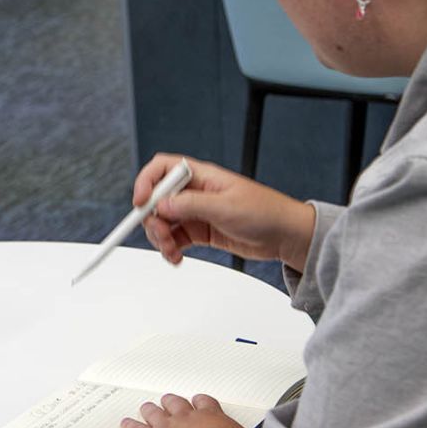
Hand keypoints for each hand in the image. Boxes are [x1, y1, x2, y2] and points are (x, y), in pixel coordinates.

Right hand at [133, 155, 315, 270]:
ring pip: (163, 222)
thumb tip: (162, 205)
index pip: (162, 169)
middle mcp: (195, 192)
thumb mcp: (226, 207)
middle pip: (157, 200)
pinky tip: (177, 257)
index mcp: (201, 176)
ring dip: (161, 238)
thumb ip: (191, 205)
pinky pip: (175, 238)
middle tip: (162, 236)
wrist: (285, 236)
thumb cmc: (266, 212)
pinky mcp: (200, 231)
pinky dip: (170, 249)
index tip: (141, 203)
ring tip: (172, 252)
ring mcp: (197, 212)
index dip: (146, 183)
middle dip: (153, 219)